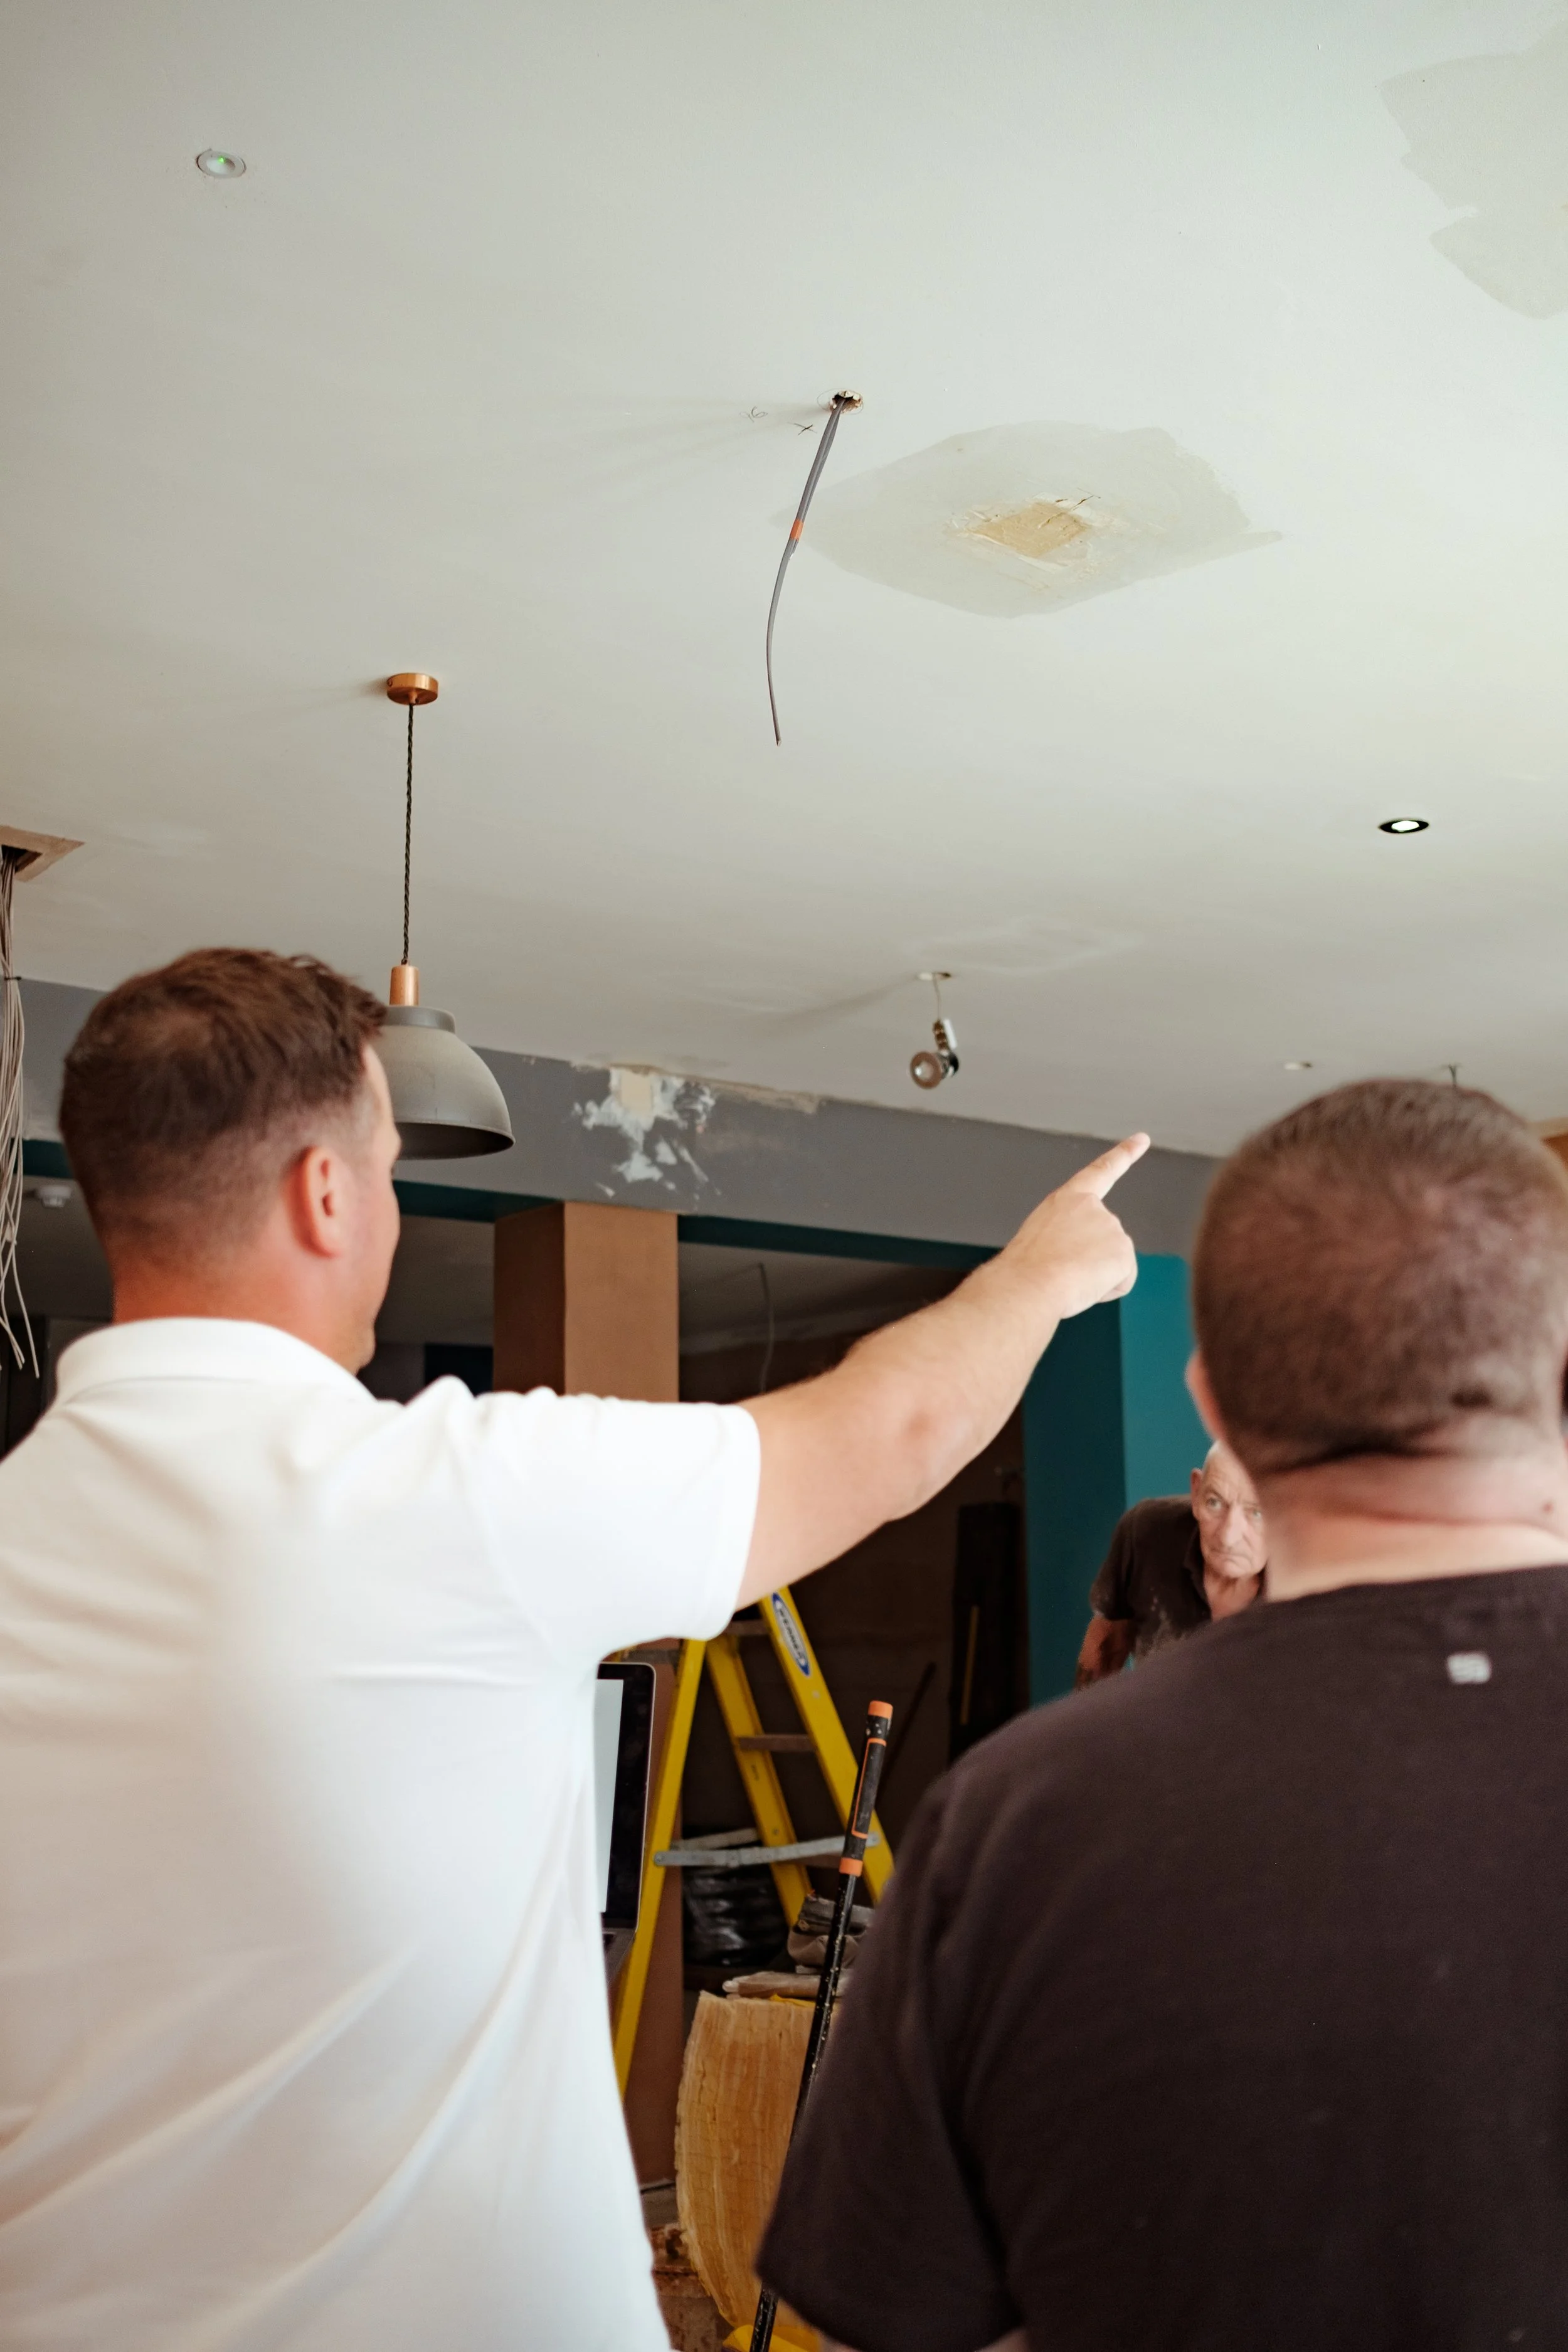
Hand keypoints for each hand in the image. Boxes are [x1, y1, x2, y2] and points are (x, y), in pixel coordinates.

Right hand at [1005, 1134, 1148, 1319]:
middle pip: (1104, 1242)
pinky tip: (1083, 1284)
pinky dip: (1105, 1289)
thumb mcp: (1041, 1240)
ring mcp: (1112, 1228)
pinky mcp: (1124, 1252)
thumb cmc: (1025, 1269)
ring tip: (1067, 1277)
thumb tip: (1081, 1263)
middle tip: (1060, 1269)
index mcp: (1067, 1200)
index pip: (1100, 1172)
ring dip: (1093, 1277)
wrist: (1029, 1283)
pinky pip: (1120, 1282)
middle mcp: (1094, 1208)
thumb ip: (1068, 1237)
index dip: (1124, 1154)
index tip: (1143, 1139)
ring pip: (1110, 1265)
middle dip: (1088, 1261)